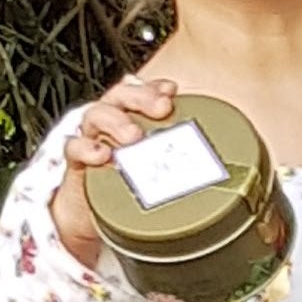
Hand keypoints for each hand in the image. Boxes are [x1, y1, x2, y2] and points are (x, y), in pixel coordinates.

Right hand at [48, 73, 179, 268]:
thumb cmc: (127, 186)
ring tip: (133, 136)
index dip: (154, 87)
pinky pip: (74, 147)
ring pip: (96, 114)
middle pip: (120, 96)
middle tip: (160, 108)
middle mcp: (111, 125)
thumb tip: (227, 171)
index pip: (140, 92)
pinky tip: (102, 155)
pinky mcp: (76, 163)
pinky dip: (86, 148)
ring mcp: (92, 140)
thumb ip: (181, 164)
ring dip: (116, 121)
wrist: (89, 214)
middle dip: (141, 98)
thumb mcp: (158, 172)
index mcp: (131, 120)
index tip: (171, 91)